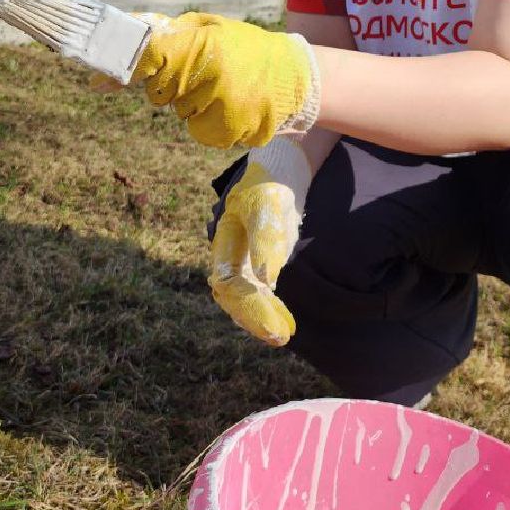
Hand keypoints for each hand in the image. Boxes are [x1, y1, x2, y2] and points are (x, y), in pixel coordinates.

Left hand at [134, 12, 319, 147]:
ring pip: (180, 112)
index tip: (140, 69)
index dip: (140, 64)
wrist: (296, 76)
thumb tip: (132, 27)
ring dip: (193, 106)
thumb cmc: (247, 49)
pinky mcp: (230, 129)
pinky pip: (199, 131)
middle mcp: (210, 73)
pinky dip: (209, 124)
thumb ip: (175, 30)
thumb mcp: (214, 27)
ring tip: (223, 91)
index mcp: (203, 42)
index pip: (152, 55)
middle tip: (200, 76)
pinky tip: (229, 109)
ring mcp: (221, 103)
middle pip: (160, 90)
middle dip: (172, 86)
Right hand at [209, 138, 312, 345]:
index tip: (270, 314)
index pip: (228, 279)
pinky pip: (260, 295)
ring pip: (246, 299)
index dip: (245, 299)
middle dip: (254, 316)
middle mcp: (230, 256)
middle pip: (235, 295)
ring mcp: (244, 263)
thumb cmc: (269, 184)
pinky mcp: (259, 267)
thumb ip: (266, 238)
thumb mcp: (268, 205)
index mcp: (224, 239)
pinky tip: (285, 325)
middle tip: (279, 336)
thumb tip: (267, 279)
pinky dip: (271, 310)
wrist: (278, 174)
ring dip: (262, 318)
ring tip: (283, 335)